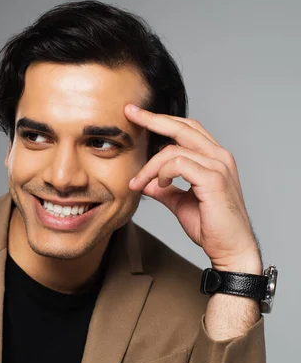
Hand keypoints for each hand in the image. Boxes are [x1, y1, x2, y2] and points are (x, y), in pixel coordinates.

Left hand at [124, 104, 261, 272]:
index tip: (138, 116)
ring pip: (174, 149)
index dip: (163, 121)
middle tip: (130, 113)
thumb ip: (165, 189)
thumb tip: (146, 183)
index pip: (187, 129)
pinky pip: (178, 163)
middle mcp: (219, 156)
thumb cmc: (211, 227)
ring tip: (139, 183)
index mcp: (214, 158)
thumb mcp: (181, 203)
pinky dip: (162, 173)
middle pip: (183, 126)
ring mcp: (218, 165)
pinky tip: (159, 185)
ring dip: (150, 166)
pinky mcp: (213, 179)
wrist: (231, 249)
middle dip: (153, 119)